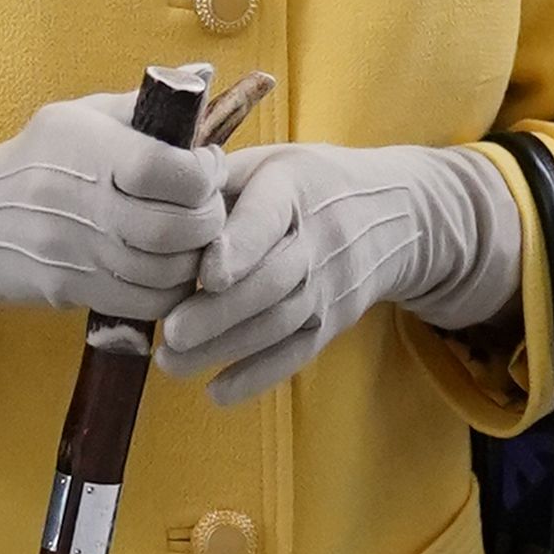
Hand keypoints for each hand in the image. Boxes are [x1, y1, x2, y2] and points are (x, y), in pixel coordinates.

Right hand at [0, 91, 229, 319]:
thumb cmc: (38, 157)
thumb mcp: (80, 115)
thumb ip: (144, 104)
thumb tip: (204, 74)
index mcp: (87, 148)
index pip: (166, 170)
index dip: (204, 171)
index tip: (207, 164)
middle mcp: (81, 203)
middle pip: (175, 227)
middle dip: (209, 217)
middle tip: (208, 204)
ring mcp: (77, 254)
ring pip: (168, 272)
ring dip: (195, 256)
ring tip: (191, 235)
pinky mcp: (76, 291)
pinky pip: (148, 303)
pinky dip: (172, 288)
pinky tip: (168, 264)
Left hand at [155, 143, 518, 406]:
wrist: (395, 214)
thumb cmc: (307, 184)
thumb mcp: (269, 162)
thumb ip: (217, 180)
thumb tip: (158, 200)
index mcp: (293, 187)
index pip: (268, 217)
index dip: (239, 247)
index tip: (205, 276)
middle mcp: (318, 238)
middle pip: (271, 282)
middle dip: (219, 313)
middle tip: (170, 334)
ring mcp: (330, 284)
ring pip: (279, 323)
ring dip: (225, 348)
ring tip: (171, 362)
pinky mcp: (334, 320)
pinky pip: (297, 353)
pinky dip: (258, 376)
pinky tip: (217, 391)